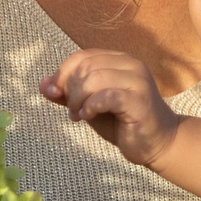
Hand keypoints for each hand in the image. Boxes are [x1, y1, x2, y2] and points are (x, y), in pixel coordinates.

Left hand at [42, 49, 180, 166]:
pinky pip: (106, 96)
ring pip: (94, 79)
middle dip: (70, 90)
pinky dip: (90, 106)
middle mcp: (131, 65)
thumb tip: (42, 85)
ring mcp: (138, 81)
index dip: (62, 74)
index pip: (81, 57)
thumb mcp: (89, 105)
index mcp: (119, 60)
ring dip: (78, 100)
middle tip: (72, 111)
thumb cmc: (123, 123)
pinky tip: (88, 117)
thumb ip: (67, 94)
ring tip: (79, 116)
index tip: (55, 95)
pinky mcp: (140, 100)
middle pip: (85, 67)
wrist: (158, 144)